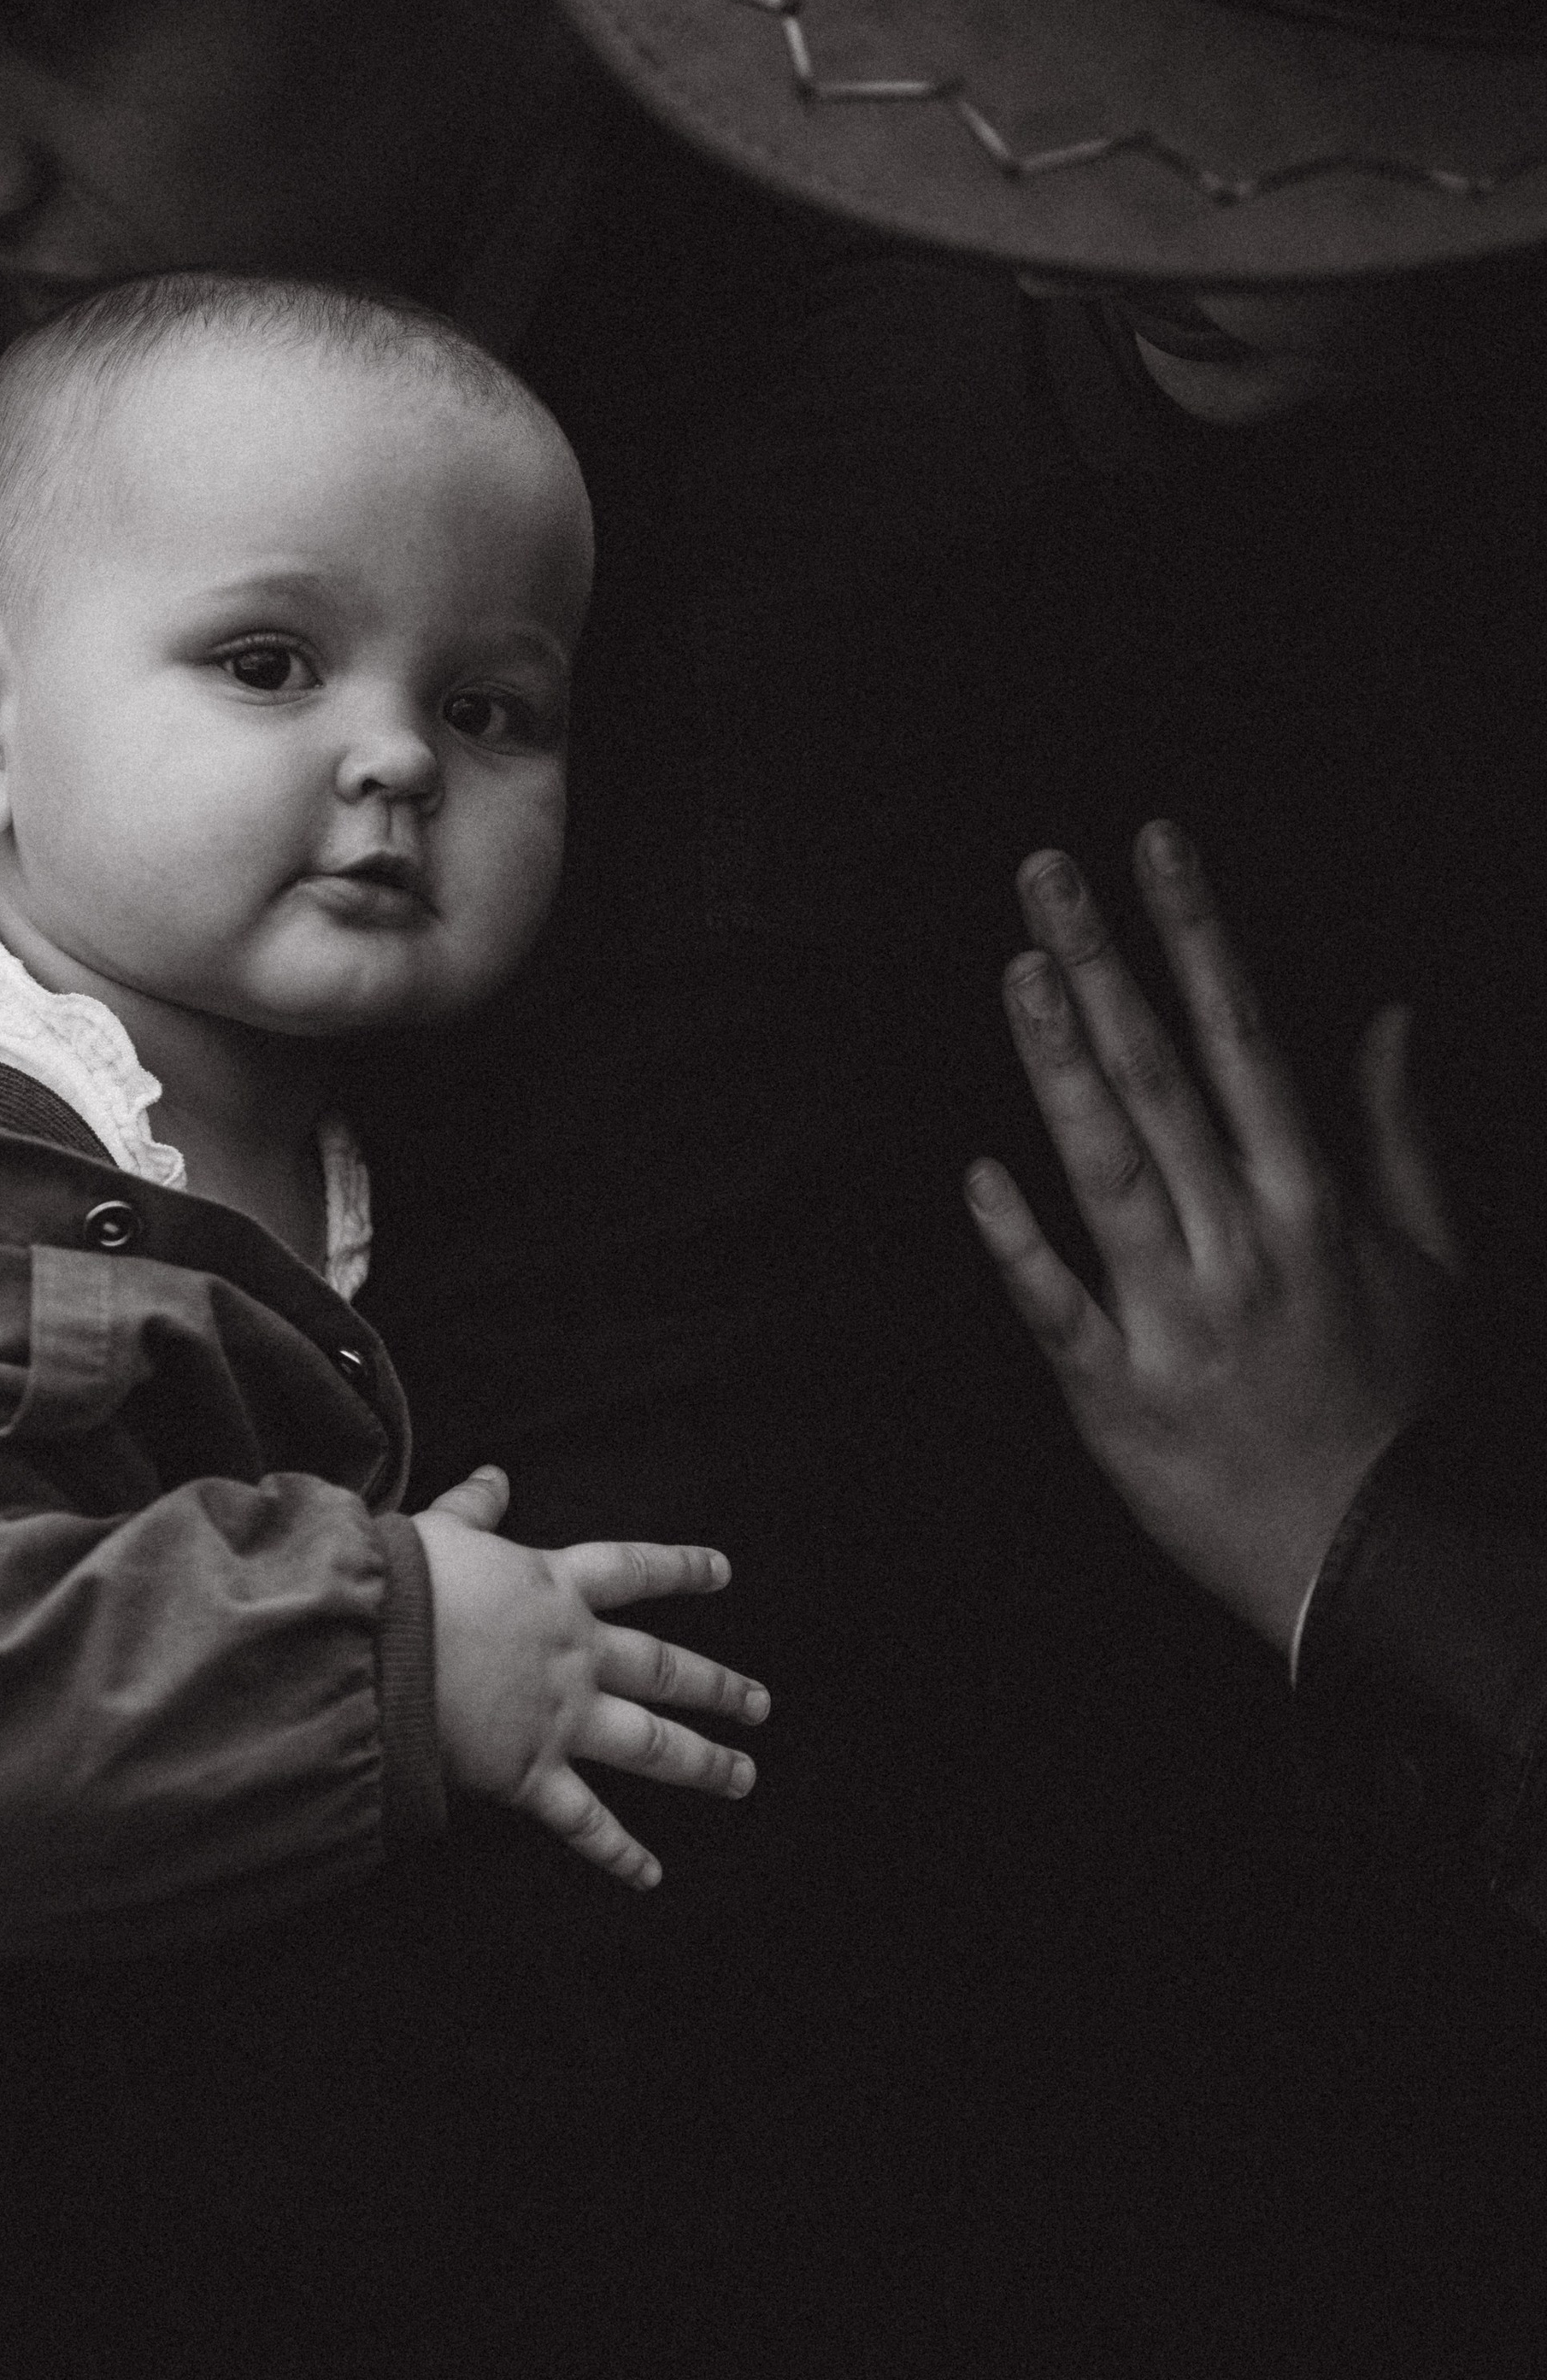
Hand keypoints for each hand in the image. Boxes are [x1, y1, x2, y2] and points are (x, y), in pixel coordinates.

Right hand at [413, 1466, 767, 1889]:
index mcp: (556, 1587)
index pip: (634, 1571)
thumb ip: (476, 1506)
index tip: (723, 1572)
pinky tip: (650, 1875)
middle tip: (760, 1704)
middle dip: (717, 1687)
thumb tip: (496, 1476)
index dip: (680, 1569)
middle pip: (663, 1669)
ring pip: (651, 1745)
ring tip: (744, 1777)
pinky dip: (618, 1852)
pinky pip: (586, 1821)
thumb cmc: (406, 1583)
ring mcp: (561, 1718)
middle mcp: (576, 1654)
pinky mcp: (531, 1774)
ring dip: (702, 1763)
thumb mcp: (444, 1530)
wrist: (377, 1649)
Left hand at [963, 822, 1454, 1651]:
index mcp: (1309, 1200)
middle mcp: (1241, 1240)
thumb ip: (1397, 1133)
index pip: (1243, 1035)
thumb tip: (1388, 1016)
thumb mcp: (1431, 1261)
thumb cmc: (1399, 1404)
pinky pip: (1060, 1307)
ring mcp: (1177, 1313)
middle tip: (1046, 872)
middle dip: (1104, 965)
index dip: (1196, 933)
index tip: (1155, 848)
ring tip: (1018, 971)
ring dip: (1061, 1067)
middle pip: (1161, 1076)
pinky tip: (978, 1175)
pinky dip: (1019, 1244)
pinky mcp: (1120, 1390)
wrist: (1371, 1560)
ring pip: (1109, 1168)